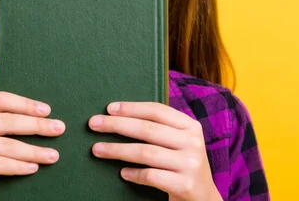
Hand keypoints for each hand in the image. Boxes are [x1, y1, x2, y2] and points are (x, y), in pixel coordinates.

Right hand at [0, 91, 65, 200]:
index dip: (25, 103)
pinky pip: (1, 164)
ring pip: (7, 145)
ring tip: (53, 155)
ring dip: (34, 151)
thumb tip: (34, 117)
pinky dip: (20, 166)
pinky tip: (33, 167)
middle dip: (37, 126)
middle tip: (59, 129)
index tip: (47, 110)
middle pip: (7, 121)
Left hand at [89, 102, 222, 200]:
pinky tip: (122, 173)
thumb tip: (118, 116)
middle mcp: (192, 142)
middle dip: (117, 125)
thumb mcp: (179, 142)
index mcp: (190, 126)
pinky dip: (134, 174)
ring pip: (146, 152)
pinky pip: (151, 176)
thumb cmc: (183, 165)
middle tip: (94, 124)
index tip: (109, 108)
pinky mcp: (185, 185)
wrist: (205, 199)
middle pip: (147, 129)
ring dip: (117, 150)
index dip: (131, 108)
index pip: (157, 111)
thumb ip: (160, 129)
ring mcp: (190, 164)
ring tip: (97, 149)